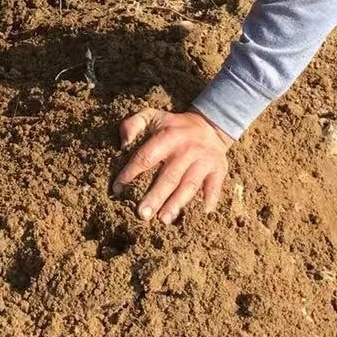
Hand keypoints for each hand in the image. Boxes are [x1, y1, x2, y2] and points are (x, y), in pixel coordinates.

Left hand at [113, 108, 232, 222]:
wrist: (209, 126)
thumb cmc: (173, 127)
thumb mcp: (152, 116)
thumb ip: (133, 124)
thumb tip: (123, 144)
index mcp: (167, 136)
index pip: (146, 157)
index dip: (131, 173)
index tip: (118, 189)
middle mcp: (186, 149)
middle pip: (169, 176)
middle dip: (155, 196)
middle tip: (142, 214)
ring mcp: (204, 160)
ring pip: (189, 185)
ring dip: (176, 203)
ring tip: (164, 219)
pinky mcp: (218, 169)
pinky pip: (214, 187)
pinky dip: (209, 200)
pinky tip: (200, 213)